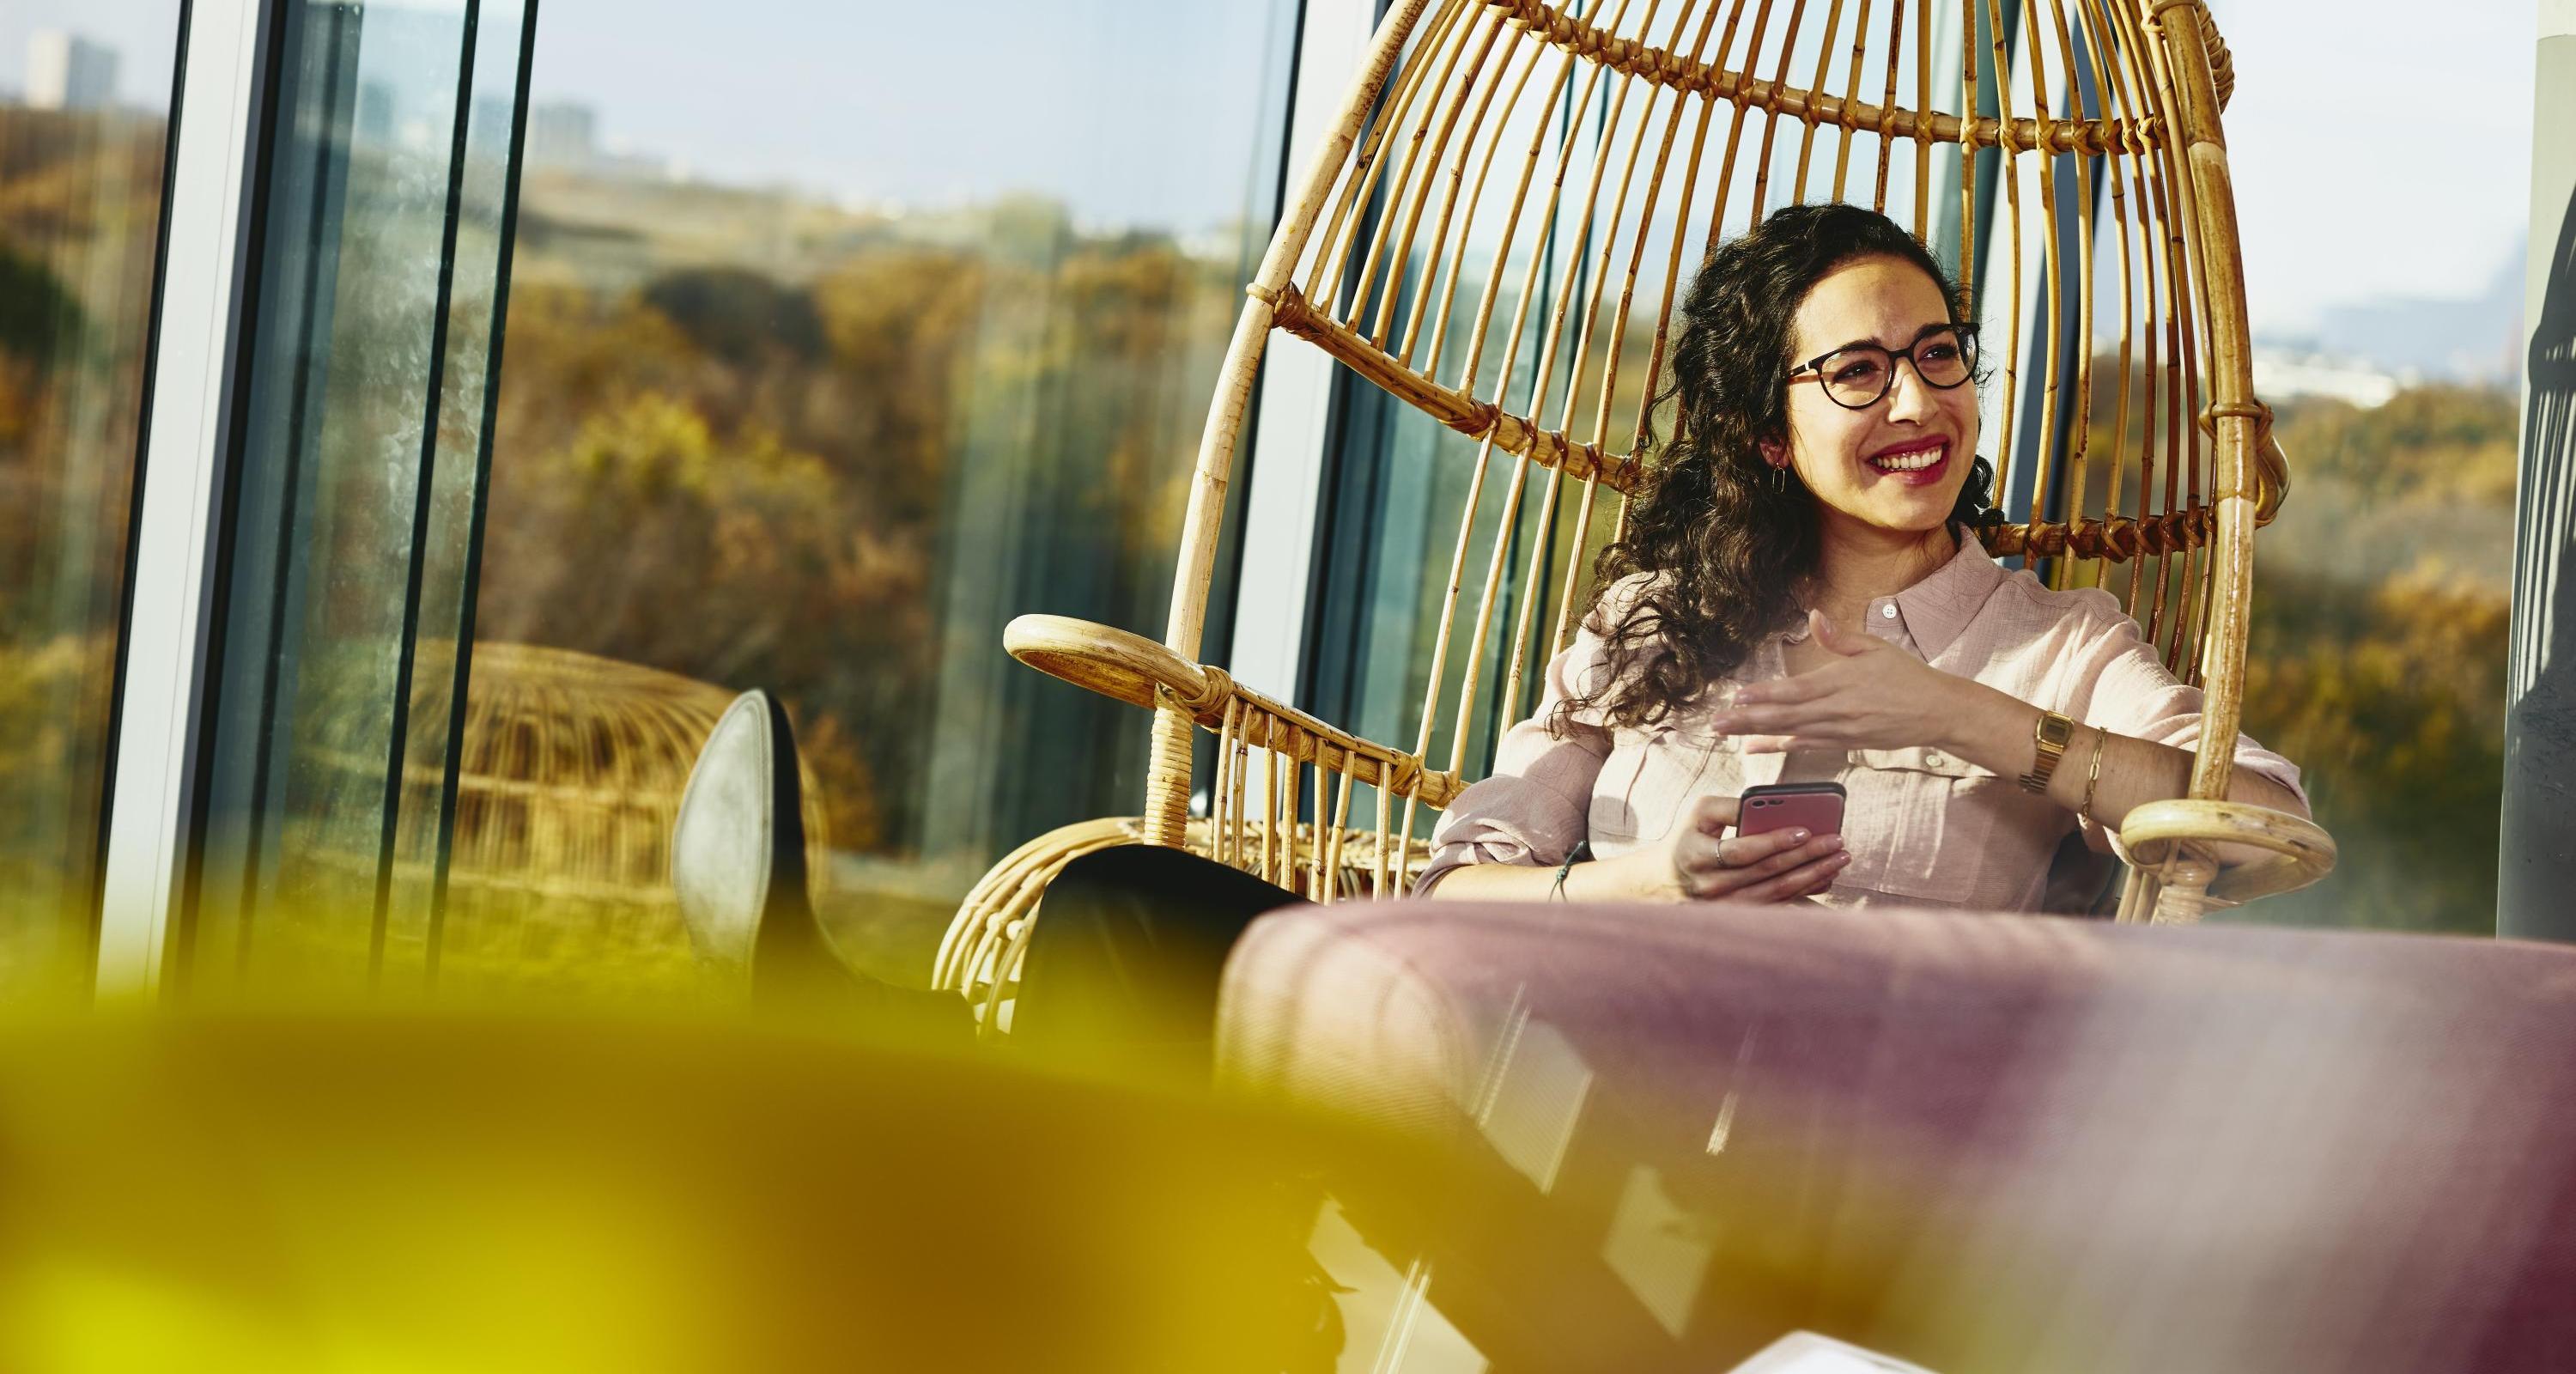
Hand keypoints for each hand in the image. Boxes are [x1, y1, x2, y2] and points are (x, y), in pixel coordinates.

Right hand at [1607, 794, 1848, 901]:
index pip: (1742, 851)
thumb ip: (1730, 806)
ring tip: (1840, 858)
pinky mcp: (1740, 916)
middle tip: (1837, 842)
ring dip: (1813, 875)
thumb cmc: (1689, 837)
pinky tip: (1827, 877)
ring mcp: (1727, 907)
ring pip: (1778, 892)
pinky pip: (1779, 904)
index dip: (1775, 841)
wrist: (1665, 881)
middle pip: (1768, 872)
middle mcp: (1712, 887)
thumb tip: (1767, 805)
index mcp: (1698, 856)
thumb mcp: (1699, 814)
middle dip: (1807, 856)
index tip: (1805, 830)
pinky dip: (1806, 891)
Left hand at [1708, 609, 1976, 754]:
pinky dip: (1781, 747)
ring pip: (1792, 734)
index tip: (1737, 695)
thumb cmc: (1907, 675)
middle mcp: (1838, 710)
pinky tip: (1758, 748)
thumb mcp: (1875, 648)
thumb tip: (1814, 616)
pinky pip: (1807, 747)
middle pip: (1786, 716)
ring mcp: (1841, 730)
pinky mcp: (1846, 744)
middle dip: (1748, 720)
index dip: (1765, 695)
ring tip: (1728, 735)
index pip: (1795, 690)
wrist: (1938, 711)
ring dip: (1758, 735)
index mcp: (1842, 681)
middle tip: (1716, 723)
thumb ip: (1840, 637)